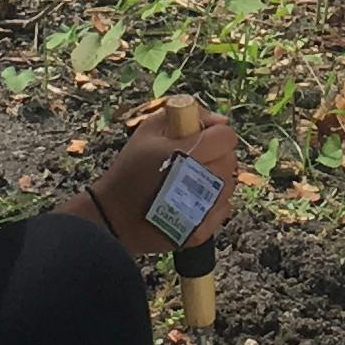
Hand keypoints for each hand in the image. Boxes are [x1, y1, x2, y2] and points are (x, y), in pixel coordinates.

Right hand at [88, 100, 255, 259]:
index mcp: (187, 153)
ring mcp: (203, 210)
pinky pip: (223, 208)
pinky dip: (213, 202)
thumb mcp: (148, 130)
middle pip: (230, 160)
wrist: (114, 216)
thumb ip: (185, 113)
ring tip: (191, 180)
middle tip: (194, 159)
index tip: (199, 137)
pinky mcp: (202, 231)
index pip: (227, 136)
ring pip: (229, 185)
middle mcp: (200, 182)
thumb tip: (219, 121)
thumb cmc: (130, 168)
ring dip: (215, 179)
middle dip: (216, 155)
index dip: (215, 133)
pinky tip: (191, 199)